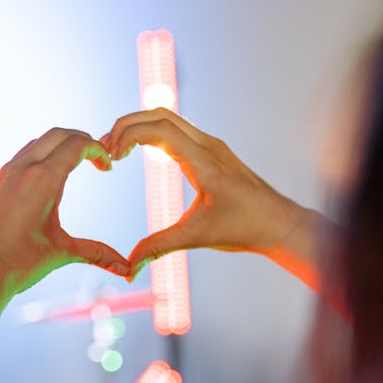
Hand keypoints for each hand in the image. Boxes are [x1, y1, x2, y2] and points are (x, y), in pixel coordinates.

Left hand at [0, 127, 129, 301]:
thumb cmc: (17, 265)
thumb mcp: (61, 253)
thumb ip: (97, 253)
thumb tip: (127, 269)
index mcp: (43, 179)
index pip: (77, 144)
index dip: (98, 150)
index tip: (108, 166)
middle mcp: (20, 169)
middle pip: (57, 134)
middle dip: (80, 140)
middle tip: (95, 157)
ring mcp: (1, 175)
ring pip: (34, 145)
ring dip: (56, 148)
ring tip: (70, 167)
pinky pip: (15, 162)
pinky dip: (35, 161)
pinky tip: (40, 185)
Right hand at [102, 108, 303, 275]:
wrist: (278, 223)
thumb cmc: (243, 228)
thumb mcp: (196, 237)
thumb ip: (158, 247)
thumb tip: (129, 268)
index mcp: (204, 162)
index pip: (160, 129)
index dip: (130, 135)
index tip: (112, 156)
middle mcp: (208, 146)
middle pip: (159, 115)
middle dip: (126, 125)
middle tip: (104, 148)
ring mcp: (211, 145)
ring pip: (168, 118)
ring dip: (139, 126)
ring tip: (115, 149)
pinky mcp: (212, 150)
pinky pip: (177, 130)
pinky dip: (152, 133)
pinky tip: (138, 151)